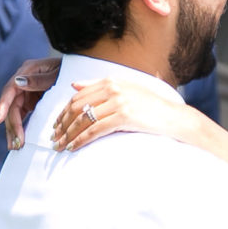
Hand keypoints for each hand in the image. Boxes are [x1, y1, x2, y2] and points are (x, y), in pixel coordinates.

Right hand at [0, 55, 60, 150]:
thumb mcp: (57, 74)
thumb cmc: (69, 69)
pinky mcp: (29, 100)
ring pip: (14, 112)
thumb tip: (18, 82)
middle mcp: (22, 81)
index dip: (3, 105)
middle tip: (16, 143)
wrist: (79, 69)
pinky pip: (21, 115)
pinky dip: (20, 128)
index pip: (10, 89)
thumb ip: (39, 80)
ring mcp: (25, 91)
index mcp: (27, 70)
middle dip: (12, 125)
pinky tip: (19, 141)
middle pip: (11, 105)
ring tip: (15, 147)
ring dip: (13, 130)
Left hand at [50, 75, 196, 152]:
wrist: (173, 117)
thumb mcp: (124, 90)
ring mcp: (118, 101)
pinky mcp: (124, 116)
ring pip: (83, 119)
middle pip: (77, 107)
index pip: (78, 96)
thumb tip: (74, 84)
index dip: (63, 112)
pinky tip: (74, 147)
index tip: (56, 125)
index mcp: (110, 81)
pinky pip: (95, 129)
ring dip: (68, 134)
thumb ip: (98, 86)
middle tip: (54, 138)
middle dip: (62, 124)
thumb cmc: (150, 107)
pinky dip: (81, 139)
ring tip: (60, 146)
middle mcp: (113, 88)